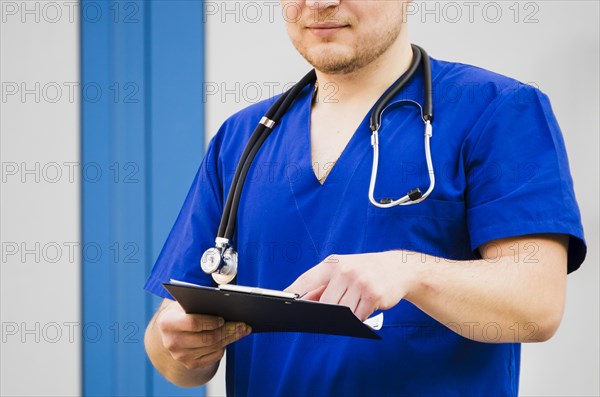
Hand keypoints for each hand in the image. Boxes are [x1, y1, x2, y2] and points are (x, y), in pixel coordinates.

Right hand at [156, 299, 250, 369]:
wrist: (171, 330)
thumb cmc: (182, 312)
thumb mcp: (185, 303)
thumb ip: (199, 302)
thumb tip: (225, 303)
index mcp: (167, 322)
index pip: (193, 323)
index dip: (210, 321)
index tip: (222, 318)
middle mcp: (172, 342)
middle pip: (207, 338)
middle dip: (228, 330)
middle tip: (242, 324)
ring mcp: (180, 356)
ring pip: (213, 347)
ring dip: (230, 338)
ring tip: (242, 329)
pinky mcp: (190, 364)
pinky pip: (214, 356)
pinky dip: (224, 346)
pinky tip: (229, 338)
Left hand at [285, 252, 417, 320]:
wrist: (399, 268)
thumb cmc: (365, 270)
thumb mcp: (344, 269)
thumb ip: (324, 284)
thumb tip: (302, 302)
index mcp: (334, 264)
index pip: (307, 280)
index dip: (293, 291)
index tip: (281, 300)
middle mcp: (345, 271)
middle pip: (324, 303)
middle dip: (326, 311)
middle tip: (331, 313)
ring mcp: (360, 282)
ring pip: (341, 312)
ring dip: (345, 315)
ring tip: (354, 304)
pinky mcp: (373, 295)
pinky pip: (358, 316)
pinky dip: (359, 317)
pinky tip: (365, 307)